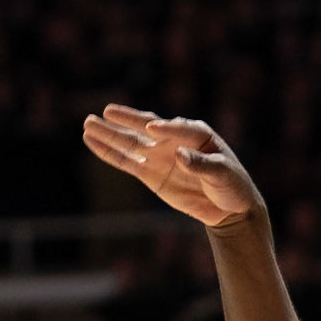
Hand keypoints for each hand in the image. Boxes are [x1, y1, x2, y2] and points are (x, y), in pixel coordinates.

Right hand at [82, 106, 262, 230]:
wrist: (229, 208)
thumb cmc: (233, 186)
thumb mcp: (224, 174)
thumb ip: (202, 165)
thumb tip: (179, 154)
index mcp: (197, 133)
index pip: (178, 128)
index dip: (166, 128)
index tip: (152, 128)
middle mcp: (173, 139)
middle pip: (145, 127)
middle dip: (126, 120)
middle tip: (106, 111)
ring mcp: (159, 156)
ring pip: (130, 142)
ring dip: (109, 134)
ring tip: (88, 122)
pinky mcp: (150, 174)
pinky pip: (126, 162)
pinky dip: (109, 152)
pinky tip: (91, 141)